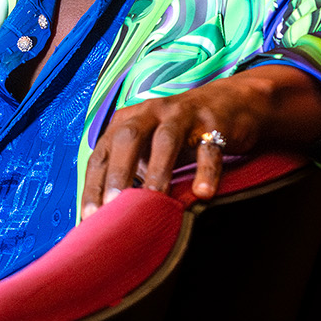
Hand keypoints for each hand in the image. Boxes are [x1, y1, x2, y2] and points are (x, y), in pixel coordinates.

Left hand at [80, 64, 320, 215]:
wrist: (232, 103)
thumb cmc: (180, 136)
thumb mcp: (148, 149)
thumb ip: (131, 173)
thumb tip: (109, 218)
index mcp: (127, 121)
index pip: (102, 153)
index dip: (93, 184)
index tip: (88, 217)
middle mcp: (150, 113)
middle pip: (127, 138)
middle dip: (117, 173)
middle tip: (112, 207)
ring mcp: (182, 115)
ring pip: (166, 140)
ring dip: (158, 170)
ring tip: (154, 200)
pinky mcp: (214, 123)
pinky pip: (209, 148)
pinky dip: (206, 170)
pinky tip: (203, 193)